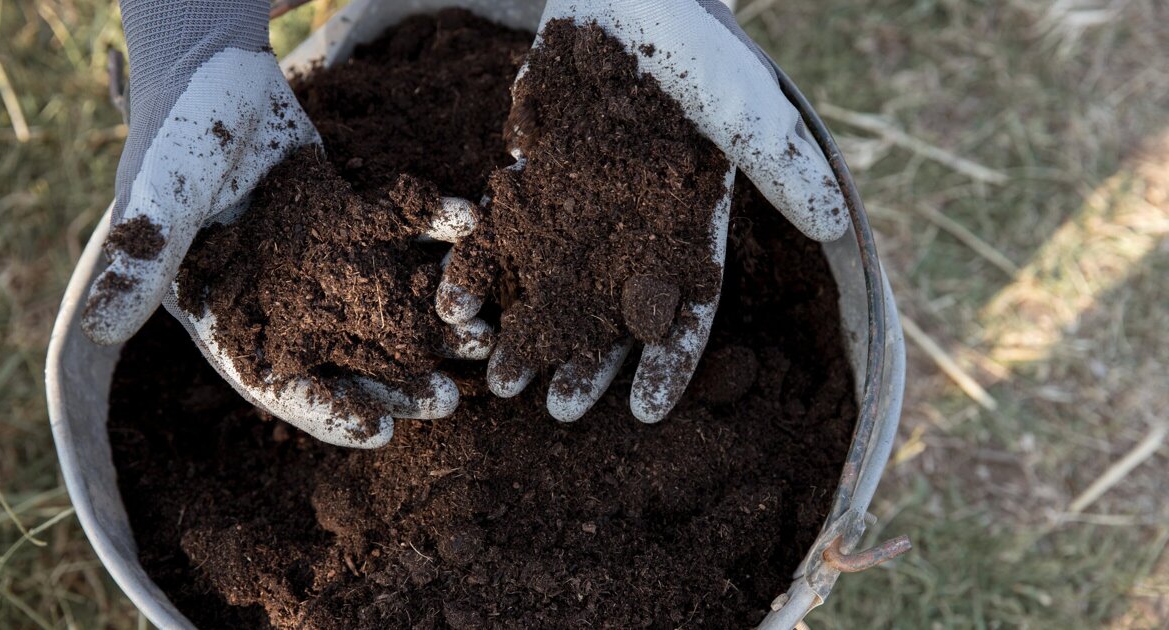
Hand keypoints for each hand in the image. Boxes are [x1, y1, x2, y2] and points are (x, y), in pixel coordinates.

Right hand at [79, 5, 469, 447]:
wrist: (212, 69)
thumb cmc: (174, 137)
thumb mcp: (158, 200)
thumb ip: (143, 259)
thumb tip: (98, 330)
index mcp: (229, 313)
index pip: (276, 382)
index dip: (326, 411)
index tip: (379, 433)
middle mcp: (283, 298)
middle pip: (345, 356)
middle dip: (398, 381)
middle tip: (450, 399)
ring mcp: (323, 260)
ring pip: (384, 303)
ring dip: (433, 321)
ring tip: (482, 338)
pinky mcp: (354, 217)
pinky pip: (403, 233)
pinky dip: (437, 233)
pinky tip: (473, 234)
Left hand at [437, 0, 847, 423]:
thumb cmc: (699, 48)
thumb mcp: (746, 104)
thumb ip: (782, 165)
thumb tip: (835, 224)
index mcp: (688, 227)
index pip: (685, 308)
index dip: (668, 362)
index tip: (645, 413)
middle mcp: (633, 228)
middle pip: (611, 311)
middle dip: (585, 362)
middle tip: (555, 412)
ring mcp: (580, 204)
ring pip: (553, 283)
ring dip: (530, 330)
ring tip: (500, 379)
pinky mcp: (533, 174)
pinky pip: (504, 230)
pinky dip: (483, 265)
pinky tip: (458, 303)